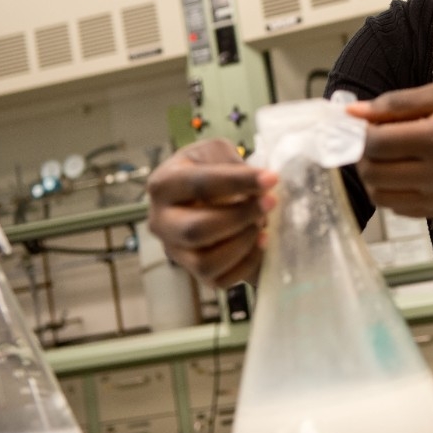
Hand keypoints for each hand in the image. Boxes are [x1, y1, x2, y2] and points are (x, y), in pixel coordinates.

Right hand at [145, 138, 275, 287]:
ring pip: (206, 262)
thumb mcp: (216, 152)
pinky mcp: (194, 272)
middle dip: (240, 217)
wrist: (205, 196)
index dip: (238, 182)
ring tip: (262, 223)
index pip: (198, 185)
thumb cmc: (210, 169)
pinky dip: (246, 263)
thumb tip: (258, 186)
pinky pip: (219, 280)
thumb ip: (232, 164)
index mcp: (163, 185)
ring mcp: (175, 251)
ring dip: (243, 243)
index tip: (271, 178)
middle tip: (270, 202)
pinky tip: (261, 241)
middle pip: (196, 230)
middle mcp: (161, 222)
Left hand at [347, 83, 432, 217]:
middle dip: (362, 155)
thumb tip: (352, 112)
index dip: (359, 133)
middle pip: (373, 172)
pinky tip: (402, 171)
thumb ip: (395, 102)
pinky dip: (388, 189)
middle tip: (371, 140)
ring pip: (379, 194)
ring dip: (371, 175)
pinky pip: (395, 207)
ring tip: (385, 156)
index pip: (378, 143)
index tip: (359, 125)